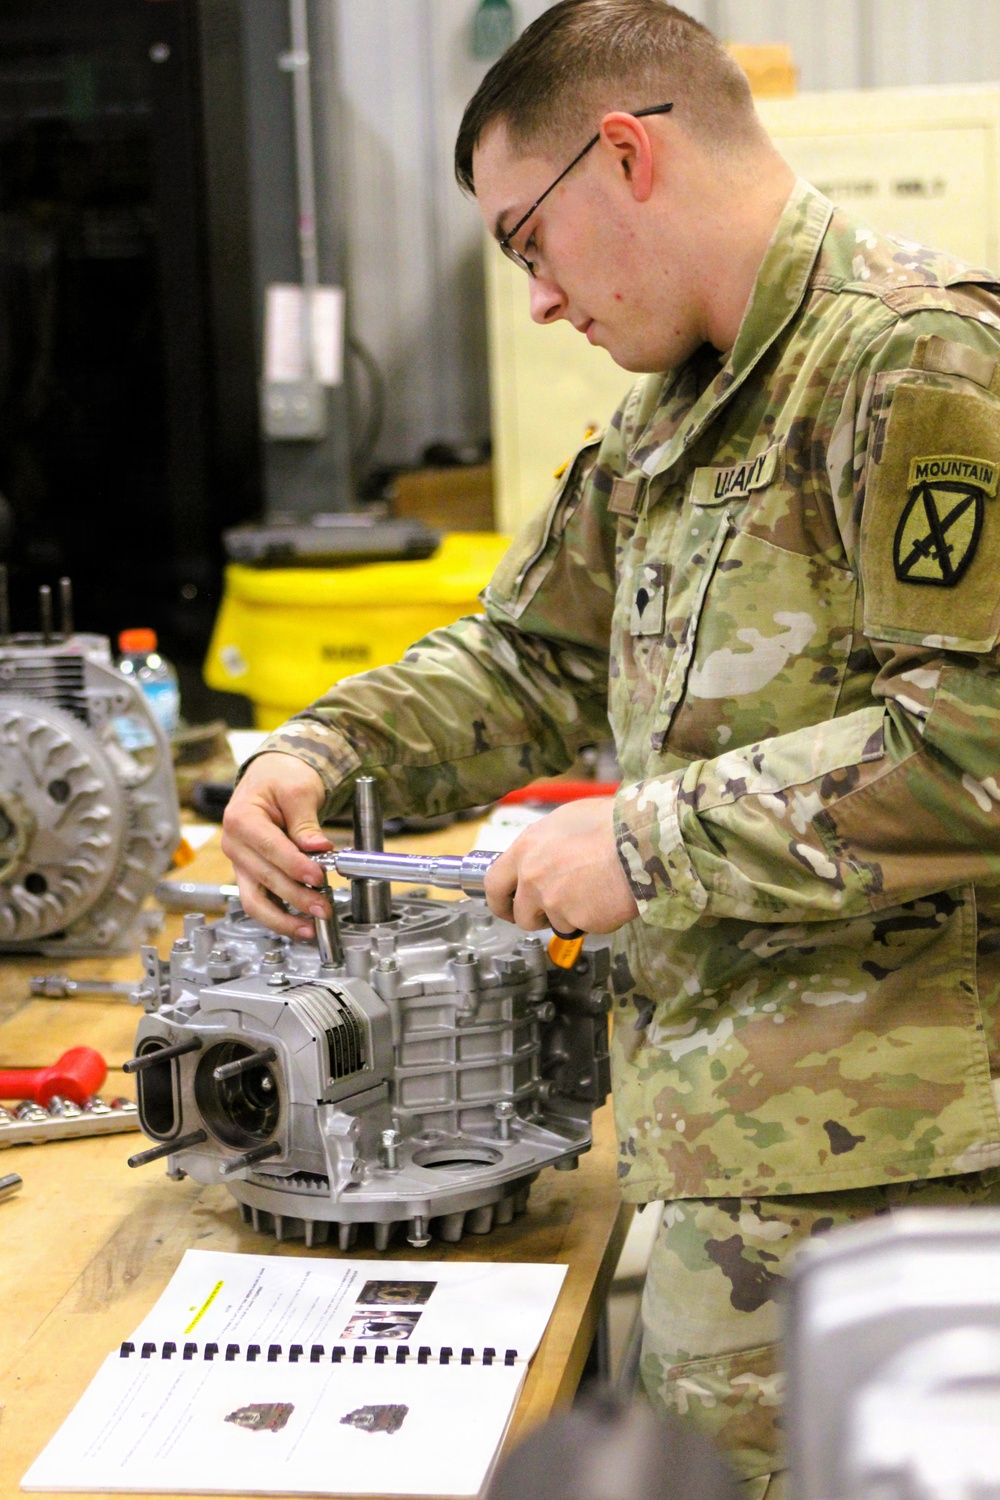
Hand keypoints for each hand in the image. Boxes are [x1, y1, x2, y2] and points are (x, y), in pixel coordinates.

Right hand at [221, 753, 332, 938]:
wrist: (271, 776)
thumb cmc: (280, 778)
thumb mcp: (298, 791)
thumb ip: (306, 824)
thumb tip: (318, 849)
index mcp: (241, 818)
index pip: (269, 848)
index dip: (294, 866)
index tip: (317, 877)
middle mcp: (235, 844)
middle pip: (264, 878)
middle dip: (296, 896)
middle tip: (324, 905)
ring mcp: (240, 862)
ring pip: (255, 900)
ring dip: (282, 918)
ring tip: (310, 928)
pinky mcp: (250, 875)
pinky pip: (260, 902)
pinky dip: (279, 916)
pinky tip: (300, 925)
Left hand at [483, 798, 638, 935]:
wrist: (639, 841)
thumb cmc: (610, 822)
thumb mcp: (566, 819)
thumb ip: (545, 843)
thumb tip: (543, 853)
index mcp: (526, 849)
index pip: (494, 883)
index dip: (500, 900)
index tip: (507, 906)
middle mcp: (532, 877)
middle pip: (520, 914)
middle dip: (532, 917)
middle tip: (548, 914)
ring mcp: (553, 902)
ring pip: (554, 923)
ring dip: (568, 916)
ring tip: (591, 893)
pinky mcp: (576, 920)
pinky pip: (582, 926)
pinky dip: (593, 919)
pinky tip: (607, 898)